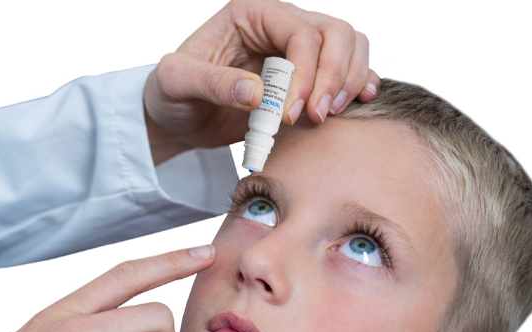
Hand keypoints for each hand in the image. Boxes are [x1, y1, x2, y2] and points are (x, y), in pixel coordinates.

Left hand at [143, 0, 379, 163]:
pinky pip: (348, 68)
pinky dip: (358, 84)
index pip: (299, 33)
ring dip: (349, 80)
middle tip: (317, 117)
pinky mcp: (308, 76)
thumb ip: (212, 83)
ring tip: (329, 115)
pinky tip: (355, 103)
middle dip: (333, 76)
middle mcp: (280, 25)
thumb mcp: (176, 84)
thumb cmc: (173, 94)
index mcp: (252, 13)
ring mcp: (298, 49)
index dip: (305, 74)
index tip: (291, 115)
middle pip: (335, 33)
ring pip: (349, 46)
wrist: (182, 118)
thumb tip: (257, 93)